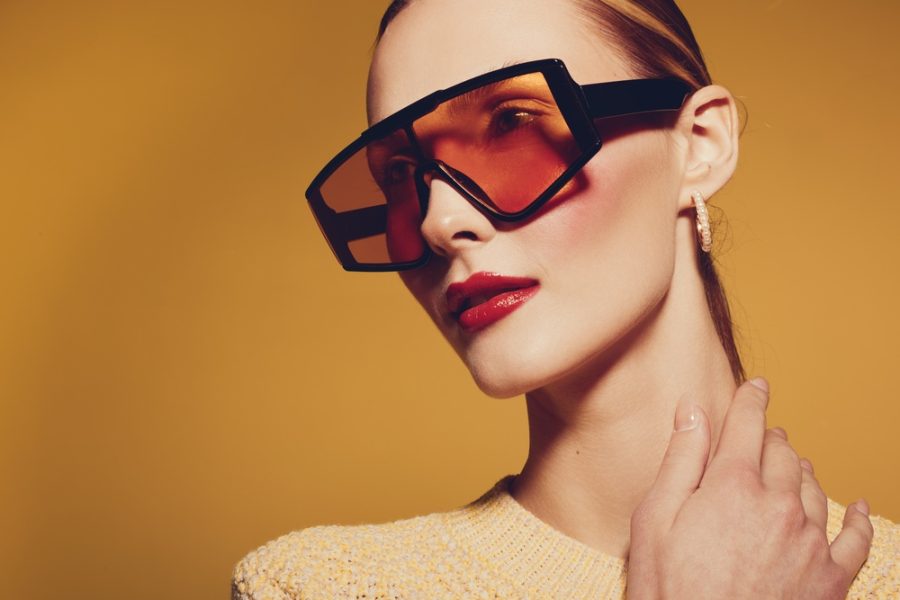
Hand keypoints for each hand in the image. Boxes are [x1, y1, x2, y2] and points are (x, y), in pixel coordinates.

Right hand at [626, 378, 873, 598]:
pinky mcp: (829, 578)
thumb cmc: (671, 588)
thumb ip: (681, 460)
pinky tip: (856, 507)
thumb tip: (692, 410)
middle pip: (781, 453)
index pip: (747, 425)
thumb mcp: (656, 518)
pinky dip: (856, 518)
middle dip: (770, 437)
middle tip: (763, 434)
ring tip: (792, 464)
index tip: (757, 386)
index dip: (751, 400)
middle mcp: (778, 505)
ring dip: (799, 469)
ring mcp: (809, 542)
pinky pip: (854, 539)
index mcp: (733, 485)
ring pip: (811, 486)